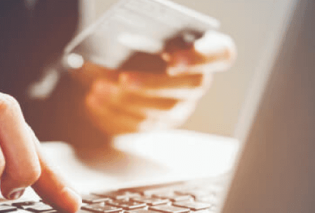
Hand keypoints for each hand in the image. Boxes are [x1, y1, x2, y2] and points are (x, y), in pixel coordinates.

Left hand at [83, 31, 235, 135]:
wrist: (120, 68)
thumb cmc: (137, 42)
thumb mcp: (140, 35)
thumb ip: (142, 37)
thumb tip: (119, 48)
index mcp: (204, 50)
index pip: (220, 54)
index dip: (200, 58)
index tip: (173, 58)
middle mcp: (198, 80)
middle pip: (190, 86)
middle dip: (153, 83)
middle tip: (123, 78)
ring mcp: (181, 106)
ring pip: (162, 110)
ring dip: (127, 100)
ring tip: (99, 87)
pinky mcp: (158, 123)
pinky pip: (141, 124)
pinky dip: (114, 112)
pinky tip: (94, 100)